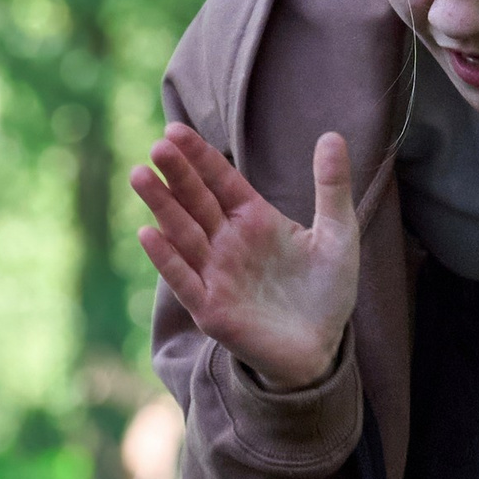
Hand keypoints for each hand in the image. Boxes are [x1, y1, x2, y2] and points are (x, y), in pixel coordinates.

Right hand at [131, 122, 356, 389]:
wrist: (322, 349)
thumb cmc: (327, 292)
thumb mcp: (338, 234)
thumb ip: (332, 187)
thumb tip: (333, 135)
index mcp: (254, 219)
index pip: (220, 181)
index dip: (199, 156)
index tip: (175, 129)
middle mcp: (228, 243)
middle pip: (196, 201)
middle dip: (176, 174)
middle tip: (157, 146)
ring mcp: (216, 275)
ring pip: (183, 234)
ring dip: (161, 206)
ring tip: (140, 176)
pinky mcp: (211, 309)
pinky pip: (184, 279)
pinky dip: (167, 258)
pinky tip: (148, 233)